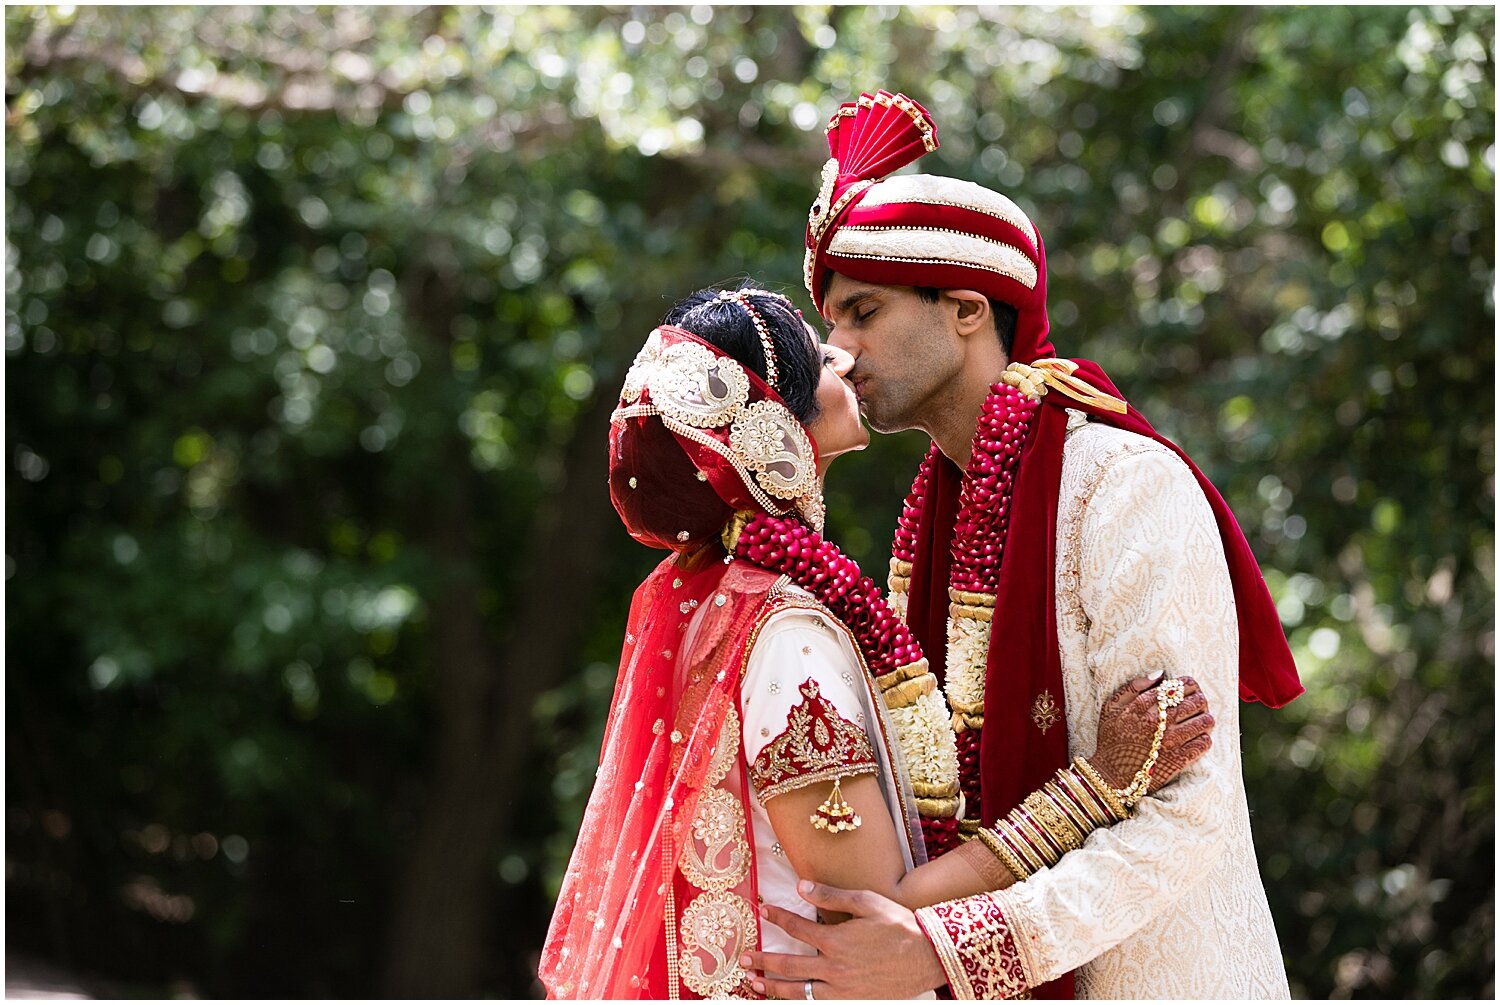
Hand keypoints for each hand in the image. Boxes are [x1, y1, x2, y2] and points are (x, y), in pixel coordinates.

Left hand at [740, 881, 945, 998]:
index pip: (796, 928)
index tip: (763, 911)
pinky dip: (800, 1001)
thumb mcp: (867, 902)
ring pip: (799, 991)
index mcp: (836, 940)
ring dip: (773, 987)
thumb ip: (831, 896)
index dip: (777, 917)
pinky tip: (789, 999)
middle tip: (744, 959)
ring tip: (755, 984)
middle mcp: (834, 968)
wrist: (928, 957)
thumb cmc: (899, 926)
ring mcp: (842, 990)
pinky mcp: (851, 1003)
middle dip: (763, 961)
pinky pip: (818, 1004)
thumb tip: (801, 886)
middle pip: (789, 966)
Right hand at [1090, 673, 1212, 792]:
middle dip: (1200, 699)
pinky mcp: (1178, 760)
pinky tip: (1198, 737)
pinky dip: (1205, 738)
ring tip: (1201, 719)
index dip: (1188, 684)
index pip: (1177, 687)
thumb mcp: (1111, 707)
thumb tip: (1161, 674)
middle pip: (1195, 702)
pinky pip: (1203, 743)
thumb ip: (1133, 687)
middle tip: (1198, 702)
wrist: (1111, 775)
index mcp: (1143, 707)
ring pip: (1204, 721)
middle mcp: (1159, 722)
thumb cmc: (1110, 739)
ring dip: (1206, 718)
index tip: (1189, 686)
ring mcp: (1171, 741)